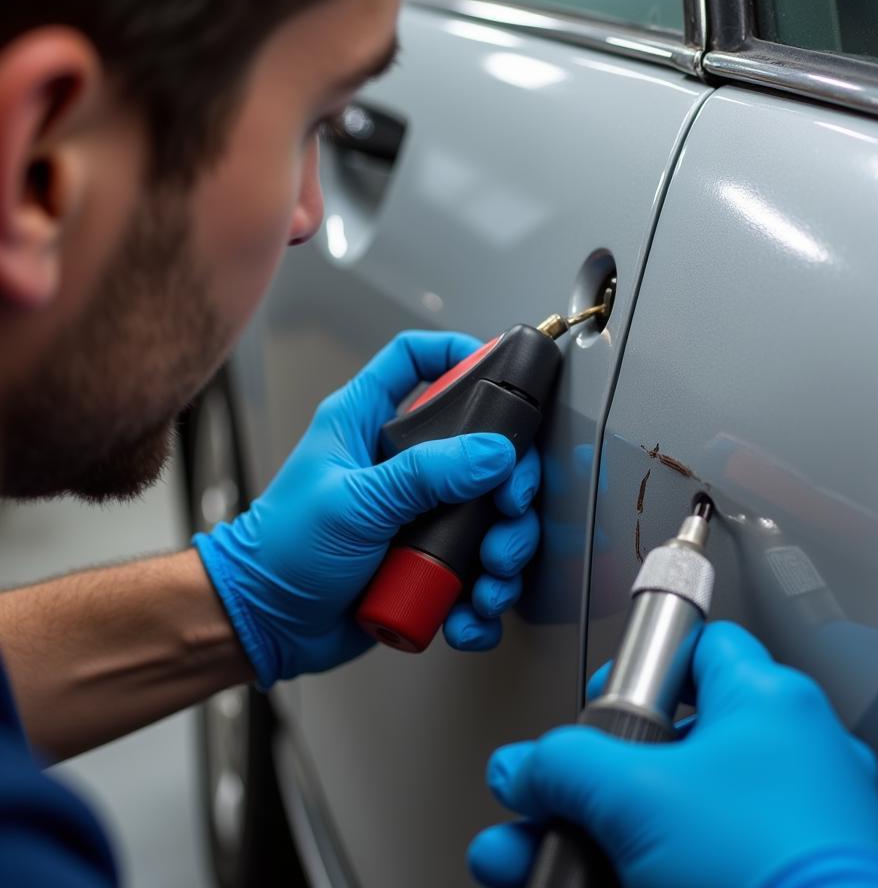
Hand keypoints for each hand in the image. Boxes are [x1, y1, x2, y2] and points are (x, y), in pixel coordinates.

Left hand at [194, 331, 541, 687]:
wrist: (265, 627)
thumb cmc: (281, 552)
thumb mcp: (354, 502)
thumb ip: (424, 474)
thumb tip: (492, 452)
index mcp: (367, 424)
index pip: (413, 360)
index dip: (455, 352)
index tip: (499, 367)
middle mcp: (398, 463)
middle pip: (478, 446)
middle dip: (509, 483)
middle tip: (510, 510)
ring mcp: (417, 513)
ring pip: (489, 515)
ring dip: (504, 547)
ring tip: (489, 577)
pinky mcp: (426, 559)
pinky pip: (475, 571)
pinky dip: (483, 595)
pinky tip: (471, 612)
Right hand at [469, 622, 877, 887]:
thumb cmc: (766, 871)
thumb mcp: (638, 795)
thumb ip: (566, 765)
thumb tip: (524, 767)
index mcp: (770, 702)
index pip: (696, 647)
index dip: (638, 667)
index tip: (597, 705)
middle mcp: (793, 757)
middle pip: (673, 745)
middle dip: (595, 780)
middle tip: (554, 805)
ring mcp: (795, 827)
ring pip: (679, 815)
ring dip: (603, 832)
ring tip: (537, 863)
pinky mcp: (786, 877)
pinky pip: (704, 859)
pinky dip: (644, 869)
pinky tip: (588, 885)